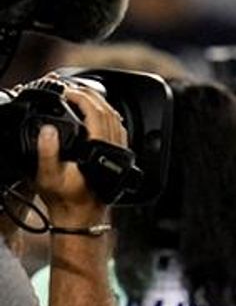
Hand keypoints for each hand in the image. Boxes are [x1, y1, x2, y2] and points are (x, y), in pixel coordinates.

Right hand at [35, 81, 126, 224]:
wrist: (81, 216)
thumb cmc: (65, 198)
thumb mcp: (48, 175)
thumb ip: (47, 152)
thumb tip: (49, 129)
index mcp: (98, 149)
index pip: (95, 113)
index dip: (80, 98)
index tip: (66, 92)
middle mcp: (113, 148)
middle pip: (108, 111)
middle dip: (90, 96)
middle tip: (72, 89)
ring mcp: (118, 152)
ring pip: (116, 118)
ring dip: (100, 103)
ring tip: (83, 95)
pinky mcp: (119, 156)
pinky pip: (119, 129)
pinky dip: (109, 115)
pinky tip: (98, 112)